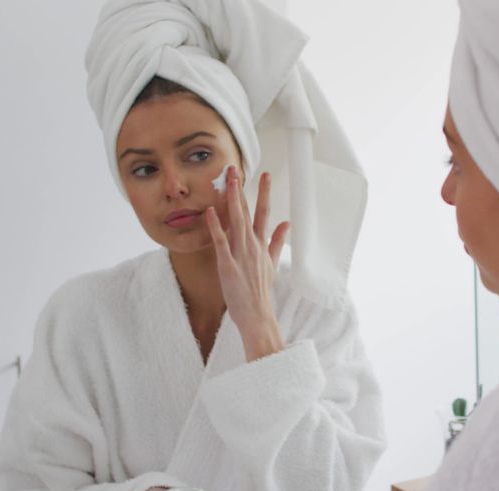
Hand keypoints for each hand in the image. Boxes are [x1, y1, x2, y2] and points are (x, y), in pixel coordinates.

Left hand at [205, 166, 290, 361]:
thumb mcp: (272, 263)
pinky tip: (210, 211)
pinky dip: (216, 226)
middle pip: (247, 211)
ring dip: (231, 199)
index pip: (264, 212)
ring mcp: (241, 254)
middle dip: (242, 189)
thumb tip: (287, 223)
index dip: (264, 192)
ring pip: (236, 220)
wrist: (257, 313)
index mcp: (262, 244)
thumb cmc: (261, 290)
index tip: (265, 174)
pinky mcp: (228, 265)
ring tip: (227, 180)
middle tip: (237, 168)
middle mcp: (253, 245)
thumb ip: (278, 242)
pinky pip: (220, 241)